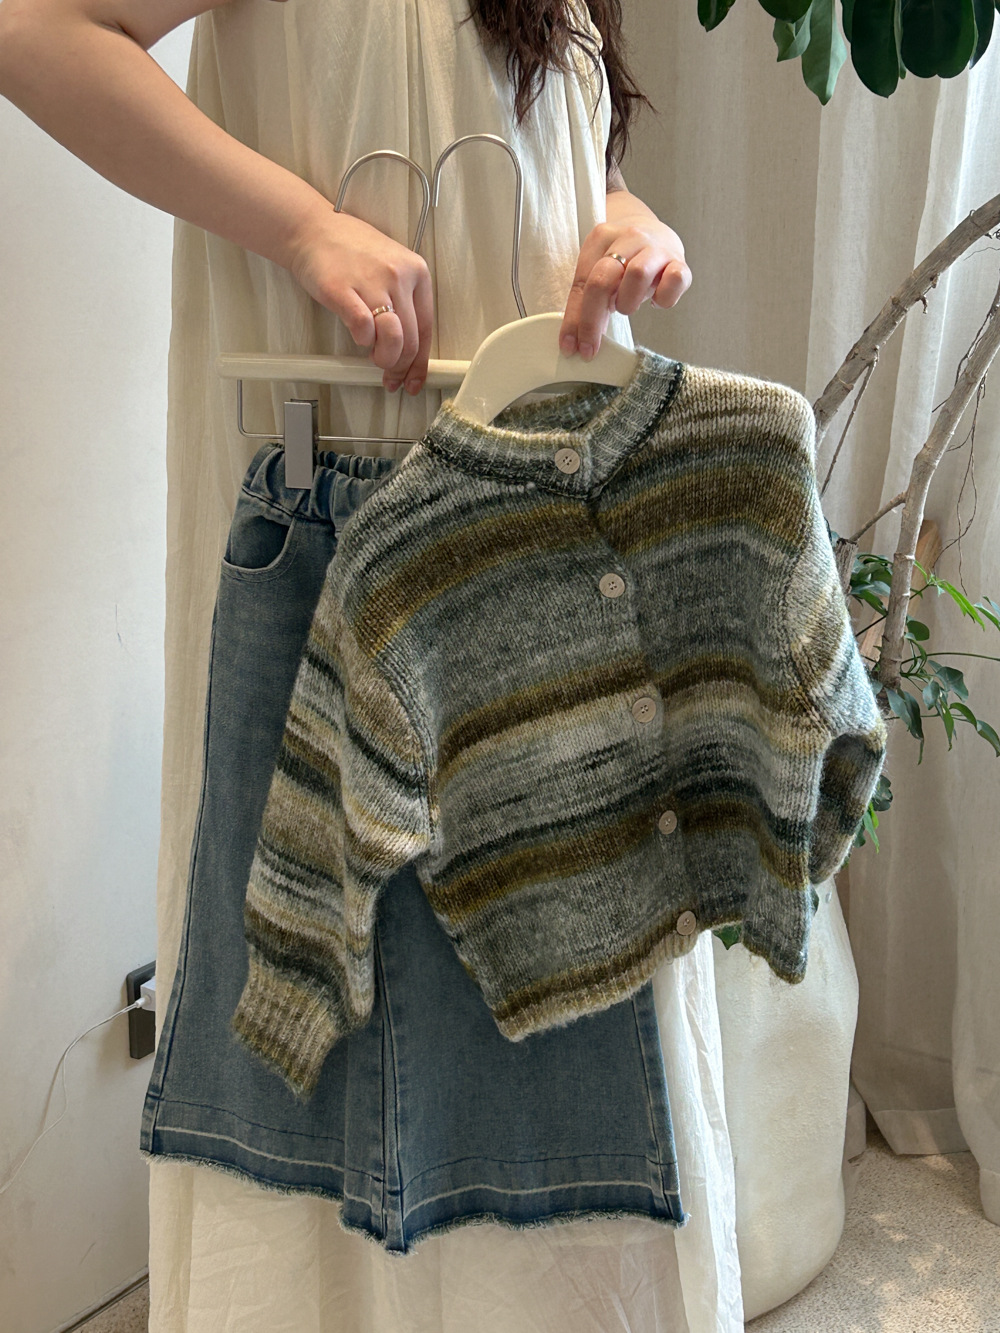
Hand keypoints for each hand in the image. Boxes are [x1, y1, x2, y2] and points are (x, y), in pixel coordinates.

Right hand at [287, 208, 432, 393]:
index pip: (427, 329)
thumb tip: (409, 348)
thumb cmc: (350, 251)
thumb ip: (404, 302)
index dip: (420, 363)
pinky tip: (359, 337)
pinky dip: (363, 341)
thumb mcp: (391, 267)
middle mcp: (399, 276)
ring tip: (375, 357)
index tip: (413, 380)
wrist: (313, 229)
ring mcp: (372, 282)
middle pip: (411, 340)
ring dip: (385, 359)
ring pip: (394, 339)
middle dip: (400, 367)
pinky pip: (363, 328)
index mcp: (417, 272)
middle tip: (389, 375)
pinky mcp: (343, 290)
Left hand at [559, 198, 691, 360]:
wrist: (656, 233)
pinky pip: (675, 280)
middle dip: (593, 319)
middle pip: (604, 279)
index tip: (571, 347)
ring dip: (628, 302)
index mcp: (601, 238)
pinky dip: (663, 299)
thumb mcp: (600, 274)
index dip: (575, 319)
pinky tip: (656, 301)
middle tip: (592, 345)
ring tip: (627, 306)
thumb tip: (576, 341)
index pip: (582, 282)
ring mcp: (657, 248)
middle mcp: (629, 238)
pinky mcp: (680, 262)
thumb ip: (587, 301)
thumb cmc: (625, 261)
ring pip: (638, 275)